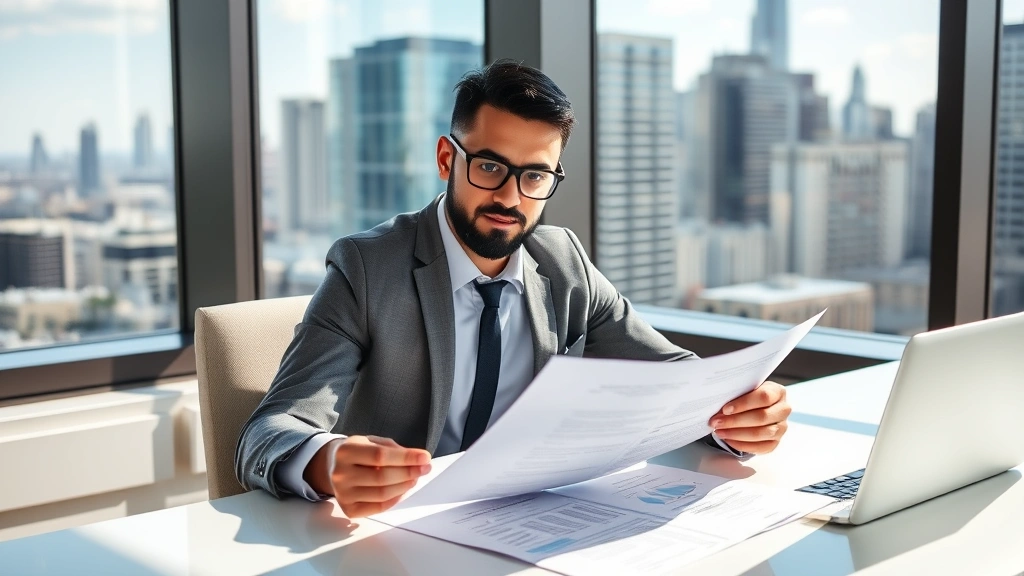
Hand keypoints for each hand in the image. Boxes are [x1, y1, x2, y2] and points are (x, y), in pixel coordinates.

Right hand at [305, 435, 431, 517]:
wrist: (333, 467)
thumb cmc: (359, 453)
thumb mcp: (371, 441)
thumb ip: (393, 449)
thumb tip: (418, 460)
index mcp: (346, 451)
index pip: (380, 456)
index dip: (406, 457)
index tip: (425, 457)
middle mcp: (341, 474)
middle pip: (382, 477)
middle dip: (409, 473)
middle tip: (425, 468)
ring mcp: (343, 494)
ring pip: (382, 494)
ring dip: (404, 486)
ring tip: (415, 478)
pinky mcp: (348, 509)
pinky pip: (378, 507)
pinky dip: (395, 499)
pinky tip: (403, 489)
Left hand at [708, 382, 790, 454]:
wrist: (757, 407)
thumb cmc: (749, 397)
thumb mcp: (746, 390)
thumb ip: (737, 394)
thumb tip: (718, 405)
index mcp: (778, 392)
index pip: (763, 397)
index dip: (743, 404)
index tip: (725, 409)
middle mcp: (783, 410)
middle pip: (761, 417)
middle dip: (735, 421)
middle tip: (717, 422)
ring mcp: (781, 428)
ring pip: (760, 434)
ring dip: (736, 434)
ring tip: (719, 432)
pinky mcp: (775, 442)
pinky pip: (759, 447)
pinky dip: (741, 444)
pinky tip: (728, 439)